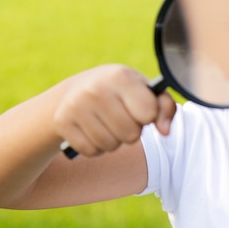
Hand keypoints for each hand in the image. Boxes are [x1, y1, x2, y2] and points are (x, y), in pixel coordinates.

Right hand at [53, 64, 175, 156]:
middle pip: (131, 134)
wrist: (77, 89)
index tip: (141, 109)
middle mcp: (96, 88)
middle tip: (124, 119)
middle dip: (132, 132)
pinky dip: (96, 147)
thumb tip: (165, 131)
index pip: (148, 114)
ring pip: (111, 145)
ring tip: (109, 125)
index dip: (148, 117)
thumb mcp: (145, 91)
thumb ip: (165, 107)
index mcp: (121, 76)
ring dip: (114, 141)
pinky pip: (91, 151)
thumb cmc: (122, 92)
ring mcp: (76, 105)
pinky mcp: (62, 122)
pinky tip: (93, 131)